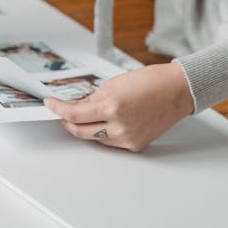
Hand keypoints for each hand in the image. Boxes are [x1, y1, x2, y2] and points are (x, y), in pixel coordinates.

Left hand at [44, 62, 194, 151]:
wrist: (177, 91)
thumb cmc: (151, 81)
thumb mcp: (115, 83)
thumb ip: (95, 96)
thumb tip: (79, 105)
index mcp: (112, 105)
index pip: (74, 113)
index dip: (58, 109)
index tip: (50, 104)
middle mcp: (119, 126)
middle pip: (80, 130)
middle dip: (67, 122)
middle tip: (61, 113)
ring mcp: (128, 138)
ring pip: (95, 138)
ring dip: (85, 128)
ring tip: (82, 116)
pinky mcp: (135, 145)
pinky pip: (111, 142)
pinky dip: (103, 133)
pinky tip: (103, 123)